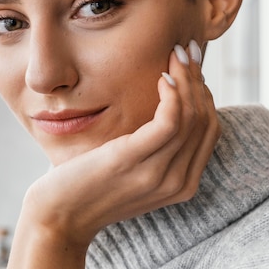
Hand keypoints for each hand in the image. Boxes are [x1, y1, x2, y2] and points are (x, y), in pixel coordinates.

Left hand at [2, 41, 219, 268]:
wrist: (59, 218)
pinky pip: (169, 121)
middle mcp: (178, 183)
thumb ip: (154, 149)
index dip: (205, 93)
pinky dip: (172, 94)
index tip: (192, 66)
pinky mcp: (133, 161)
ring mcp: (158, 175)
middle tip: (186, 50)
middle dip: (198, 79)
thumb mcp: (132, 169)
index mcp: (182, 185)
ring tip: (175, 54)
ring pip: (191, 116)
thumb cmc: (90, 186)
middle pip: (204, 119)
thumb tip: (165, 108)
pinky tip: (161, 76)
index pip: (209, 130)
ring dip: (187, 78)